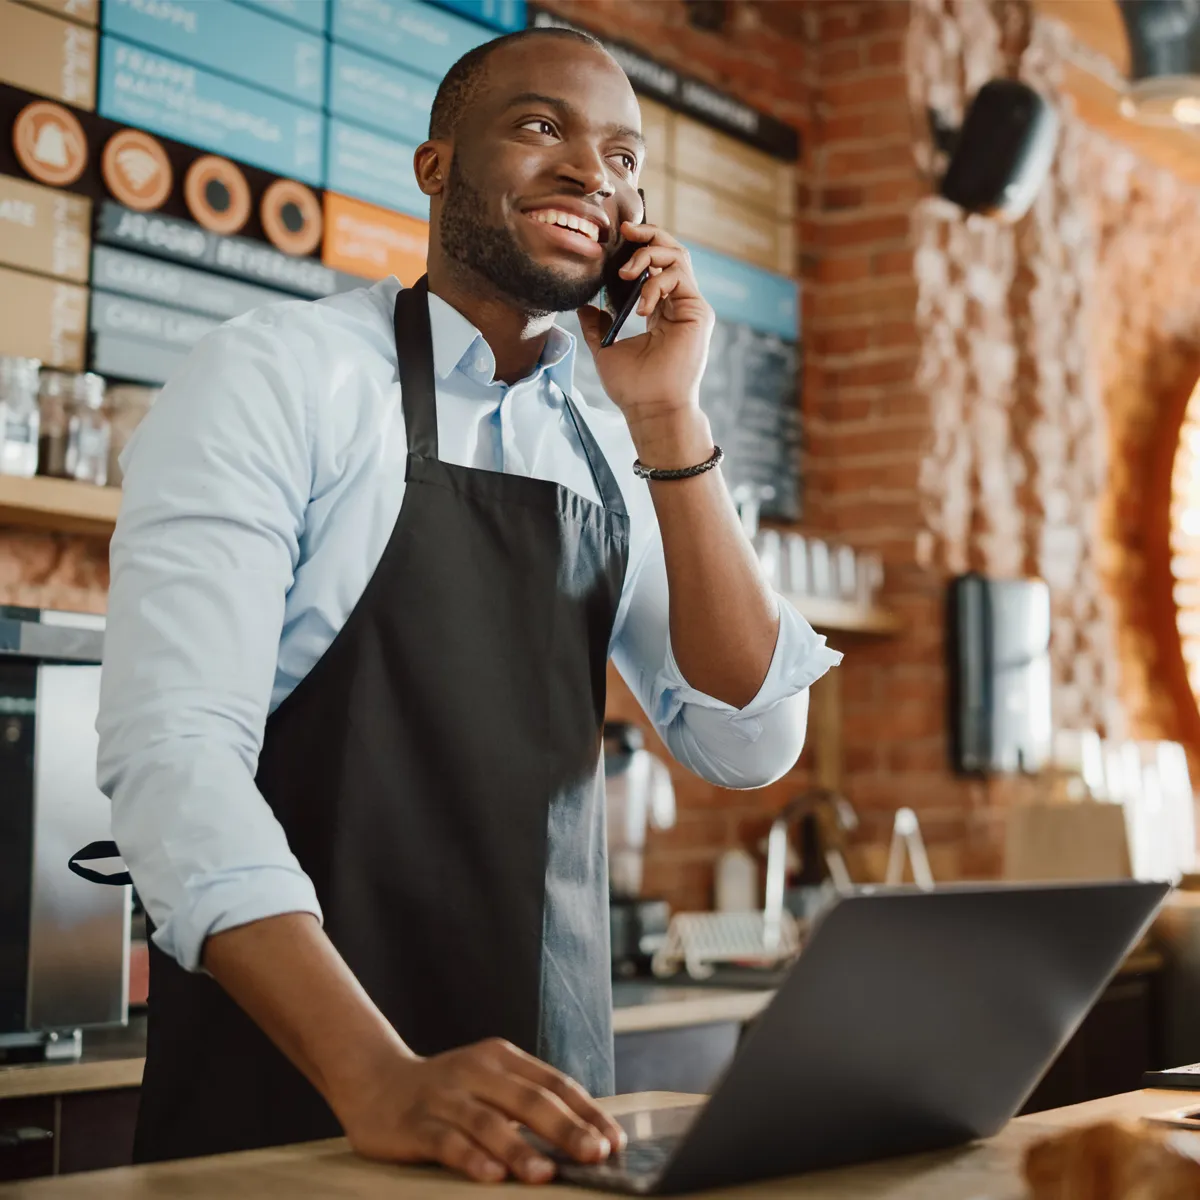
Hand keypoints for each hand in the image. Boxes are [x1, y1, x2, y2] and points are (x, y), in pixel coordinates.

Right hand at [336, 1038, 625, 1184]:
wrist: (375, 1081)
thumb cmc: (448, 1091)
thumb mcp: (490, 1083)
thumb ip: (527, 1103)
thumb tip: (585, 1137)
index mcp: (502, 1058)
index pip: (554, 1083)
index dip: (587, 1111)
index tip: (614, 1140)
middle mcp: (477, 1071)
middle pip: (529, 1100)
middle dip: (566, 1129)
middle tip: (596, 1154)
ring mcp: (446, 1096)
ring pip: (489, 1123)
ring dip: (520, 1149)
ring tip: (547, 1174)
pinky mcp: (416, 1123)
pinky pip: (447, 1142)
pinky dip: (471, 1159)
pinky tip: (491, 1176)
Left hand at [575, 224, 715, 451]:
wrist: (650, 409)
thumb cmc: (632, 387)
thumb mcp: (604, 348)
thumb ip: (597, 324)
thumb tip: (583, 305)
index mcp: (660, 311)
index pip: (654, 266)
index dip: (638, 247)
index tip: (616, 238)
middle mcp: (678, 305)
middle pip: (671, 252)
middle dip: (648, 235)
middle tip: (625, 231)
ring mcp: (690, 307)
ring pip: (678, 256)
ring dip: (649, 256)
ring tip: (628, 275)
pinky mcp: (698, 312)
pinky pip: (679, 276)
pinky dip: (656, 282)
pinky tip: (641, 307)